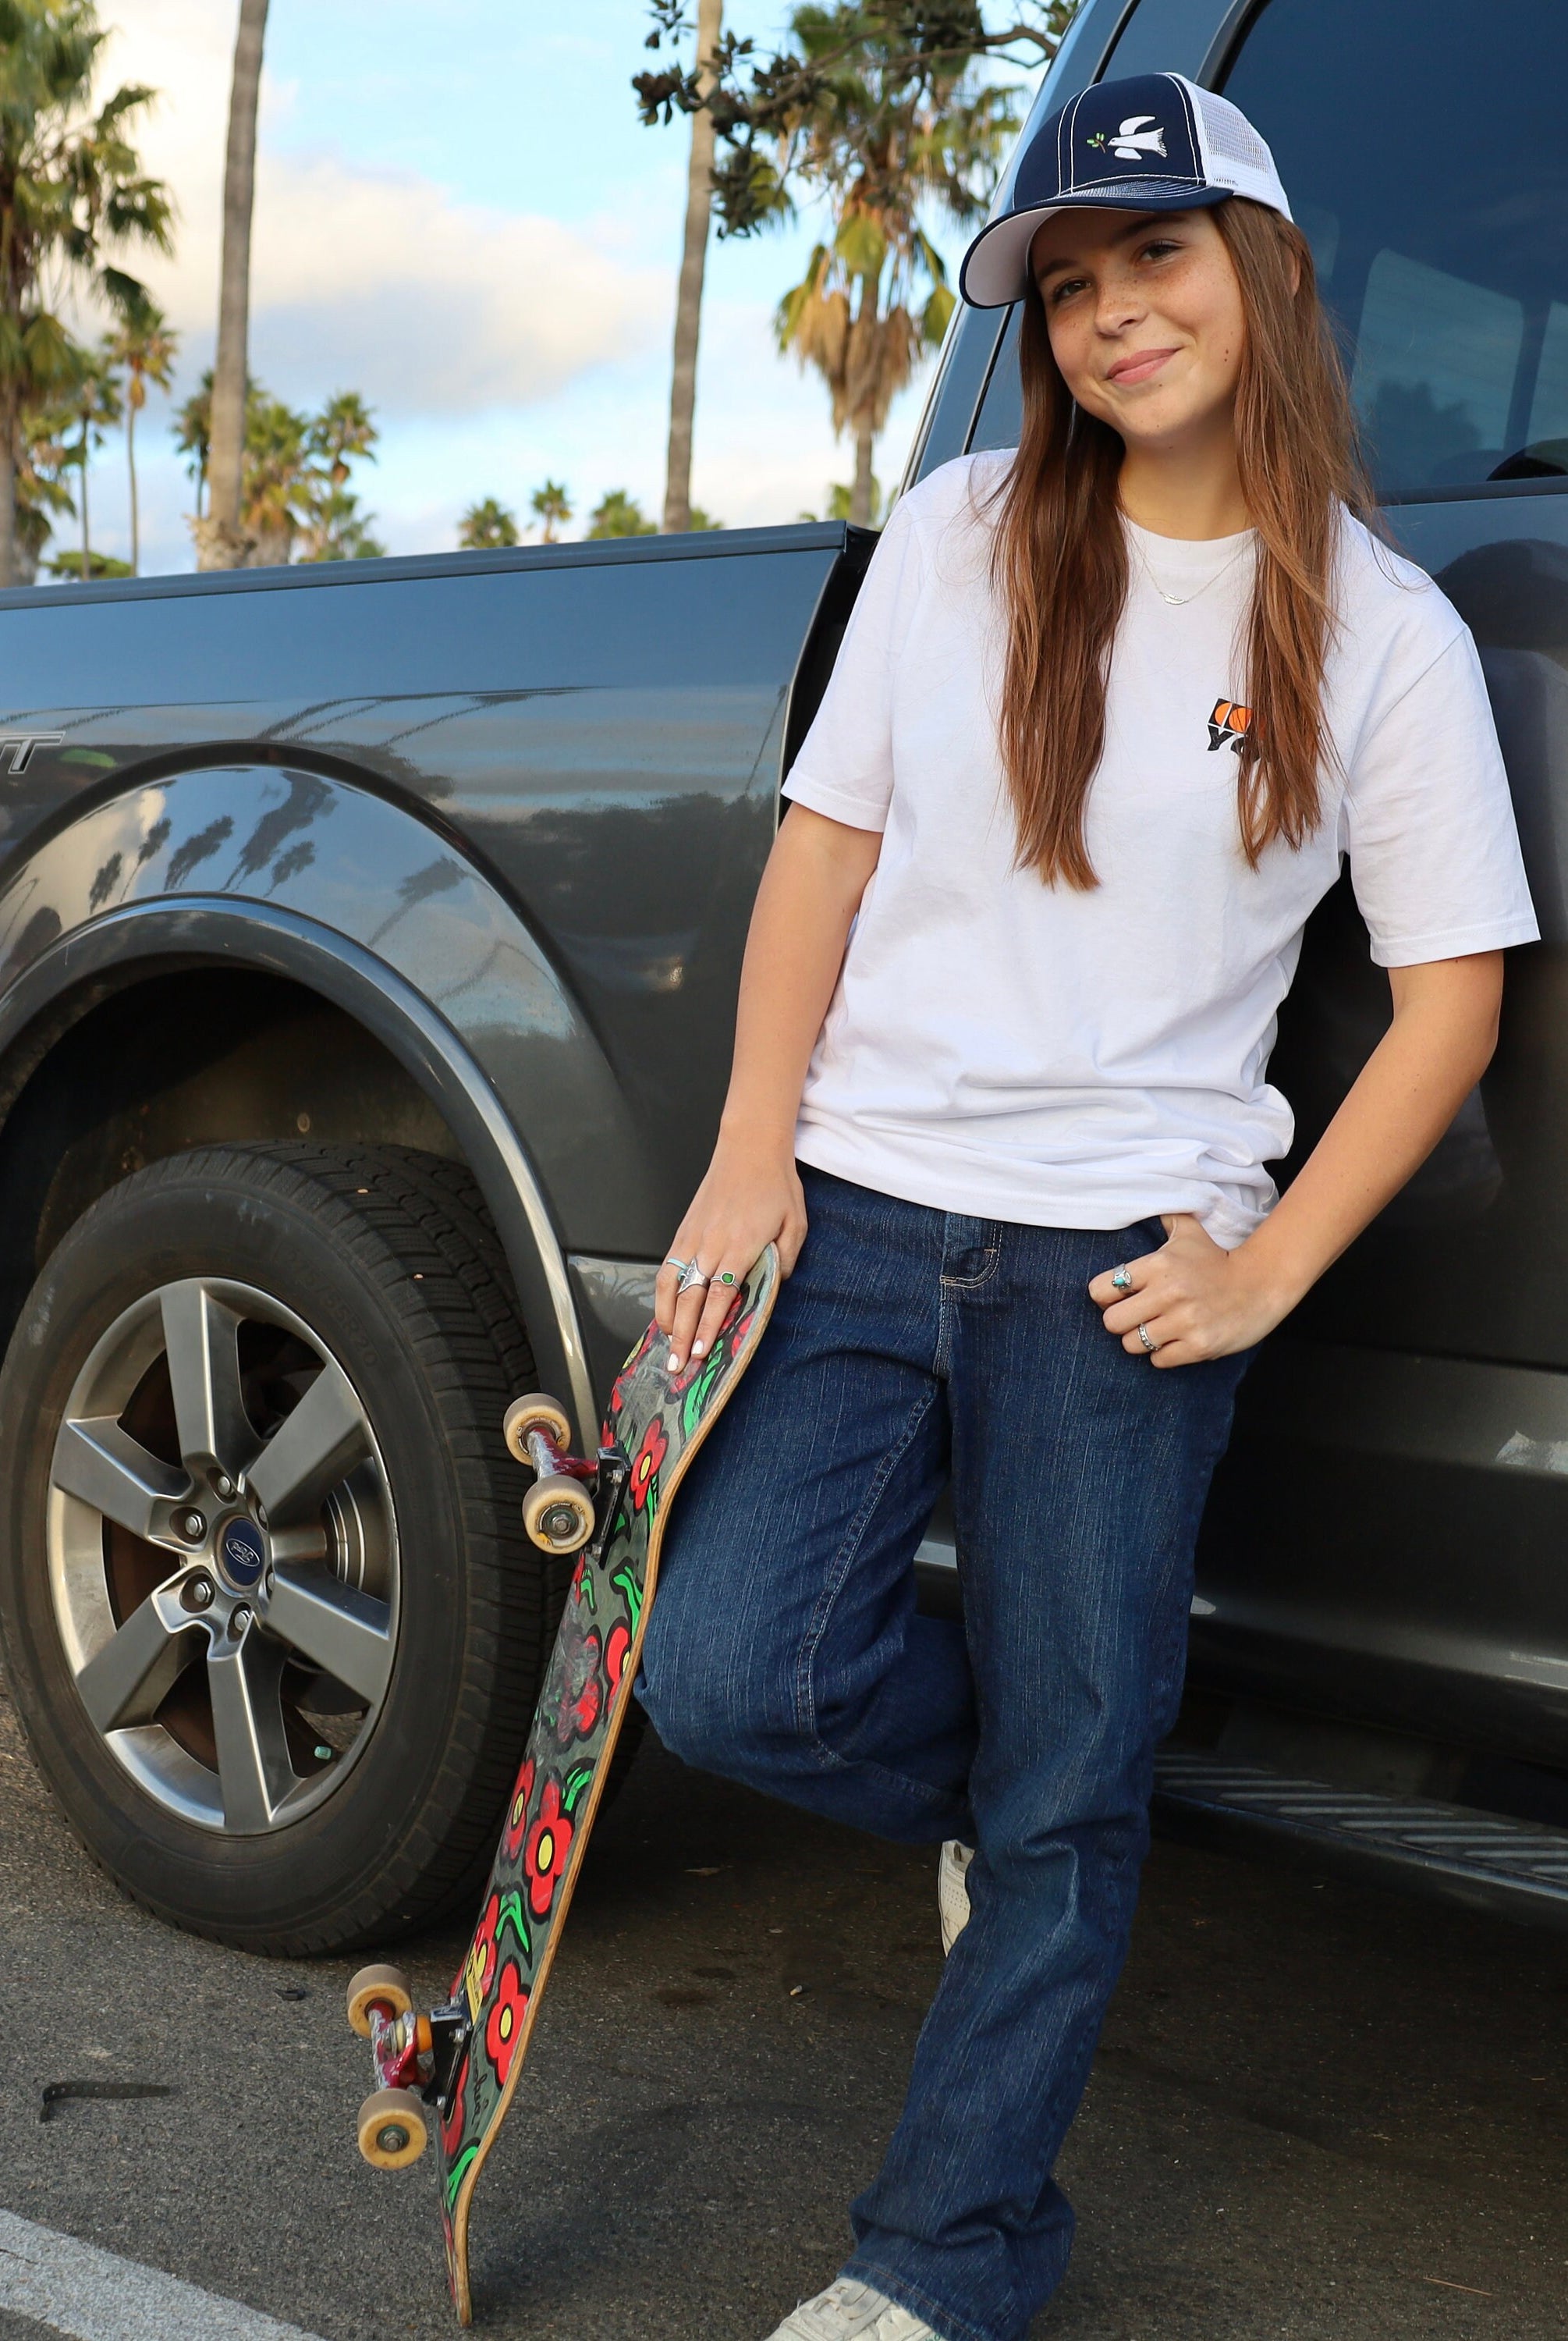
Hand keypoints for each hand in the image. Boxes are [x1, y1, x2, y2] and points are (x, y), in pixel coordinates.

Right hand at [656, 1137, 807, 1371]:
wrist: (749, 1148)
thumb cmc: (776, 1185)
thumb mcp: (795, 1224)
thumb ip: (785, 1260)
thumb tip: (774, 1287)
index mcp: (740, 1245)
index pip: (720, 1295)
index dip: (710, 1326)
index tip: (703, 1351)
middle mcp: (711, 1244)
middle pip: (691, 1298)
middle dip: (683, 1335)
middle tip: (679, 1365)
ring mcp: (693, 1237)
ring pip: (671, 1285)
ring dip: (667, 1319)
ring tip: (667, 1345)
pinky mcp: (683, 1230)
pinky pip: (667, 1268)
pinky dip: (662, 1294)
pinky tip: (664, 1312)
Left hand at [1087, 1214, 1294, 1366]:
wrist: (1263, 1283)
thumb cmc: (1218, 1260)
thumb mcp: (1190, 1234)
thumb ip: (1165, 1220)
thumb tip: (1147, 1202)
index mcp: (1158, 1264)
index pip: (1101, 1288)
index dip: (1106, 1296)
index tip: (1121, 1297)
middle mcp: (1168, 1292)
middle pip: (1111, 1322)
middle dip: (1122, 1322)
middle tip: (1139, 1318)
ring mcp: (1184, 1321)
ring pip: (1132, 1344)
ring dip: (1142, 1340)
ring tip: (1159, 1330)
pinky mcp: (1199, 1346)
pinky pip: (1159, 1360)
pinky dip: (1164, 1354)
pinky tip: (1177, 1341)